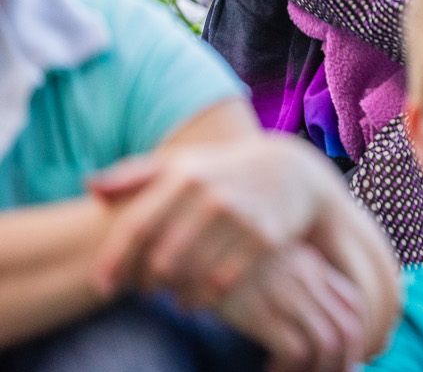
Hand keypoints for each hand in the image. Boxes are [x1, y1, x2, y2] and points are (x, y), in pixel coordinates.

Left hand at [86, 136, 331, 307]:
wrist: (291, 173)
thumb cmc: (221, 172)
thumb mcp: (182, 164)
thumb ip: (133, 174)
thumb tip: (90, 187)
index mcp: (185, 176)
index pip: (137, 227)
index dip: (114, 262)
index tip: (102, 287)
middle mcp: (212, 196)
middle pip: (162, 259)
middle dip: (146, 283)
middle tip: (142, 291)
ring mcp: (241, 217)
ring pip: (191, 275)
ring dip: (172, 294)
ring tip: (167, 296)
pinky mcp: (265, 238)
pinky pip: (221, 283)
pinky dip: (201, 298)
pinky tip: (193, 299)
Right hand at [211, 242, 366, 371]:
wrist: (182, 246)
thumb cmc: (217, 264)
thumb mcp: (262, 267)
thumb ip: (286, 285)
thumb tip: (301, 330)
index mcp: (308, 265)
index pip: (353, 303)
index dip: (354, 336)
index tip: (342, 359)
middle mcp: (304, 278)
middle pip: (349, 326)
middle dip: (344, 361)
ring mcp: (284, 294)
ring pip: (330, 341)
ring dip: (319, 370)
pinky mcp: (259, 312)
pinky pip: (297, 349)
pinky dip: (291, 368)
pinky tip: (268, 371)